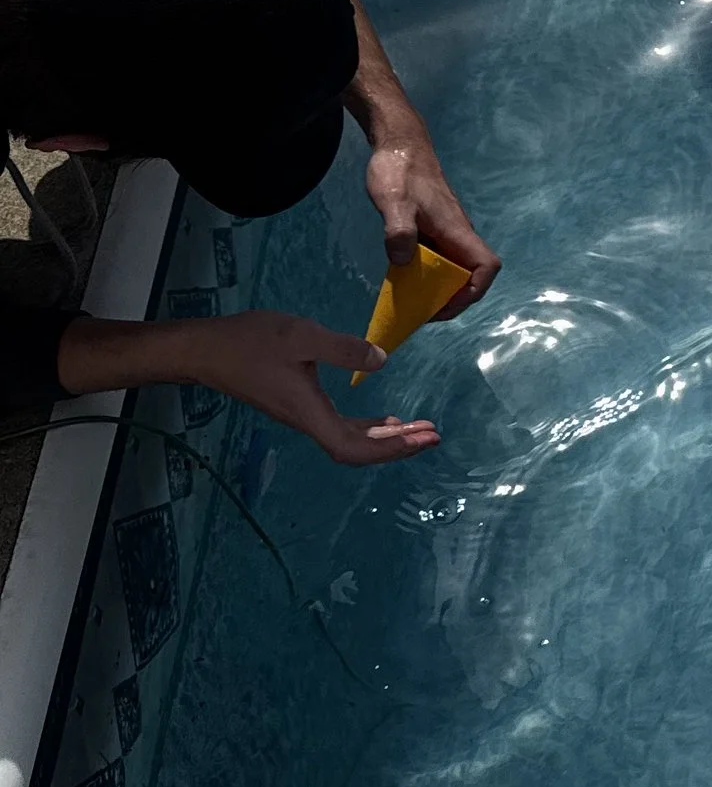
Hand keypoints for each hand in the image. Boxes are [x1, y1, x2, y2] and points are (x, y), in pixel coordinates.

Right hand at [59, 310, 438, 465]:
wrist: (204, 349)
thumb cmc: (248, 342)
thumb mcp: (301, 336)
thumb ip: (342, 349)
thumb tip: (380, 362)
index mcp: (309, 412)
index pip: (354, 448)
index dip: (390, 450)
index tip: (423, 438)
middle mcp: (306, 421)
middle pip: (358, 449)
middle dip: (398, 445)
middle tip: (433, 434)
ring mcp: (301, 415)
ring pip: (350, 439)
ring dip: (386, 437)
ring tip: (417, 428)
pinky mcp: (297, 405)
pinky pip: (340, 426)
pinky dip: (367, 426)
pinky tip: (384, 417)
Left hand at [364, 133, 498, 319]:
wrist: (399, 144)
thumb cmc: (399, 170)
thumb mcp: (393, 201)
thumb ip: (398, 232)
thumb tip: (402, 262)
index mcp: (456, 230)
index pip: (486, 266)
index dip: (474, 290)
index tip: (446, 304)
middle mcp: (457, 233)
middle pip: (472, 274)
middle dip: (454, 298)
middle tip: (425, 311)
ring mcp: (447, 231)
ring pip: (455, 267)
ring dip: (441, 288)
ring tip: (415, 300)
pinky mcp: (434, 228)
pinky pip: (440, 258)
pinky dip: (429, 273)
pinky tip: (406, 275)